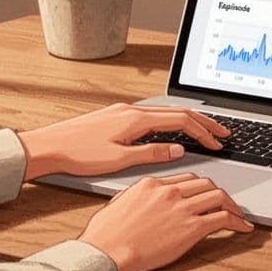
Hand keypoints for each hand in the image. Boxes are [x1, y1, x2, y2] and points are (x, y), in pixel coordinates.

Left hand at [17, 103, 230, 179]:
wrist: (47, 146)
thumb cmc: (78, 155)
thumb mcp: (119, 160)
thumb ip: (152, 154)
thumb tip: (177, 150)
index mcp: (136, 119)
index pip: (180, 121)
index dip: (203, 132)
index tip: (218, 143)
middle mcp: (132, 110)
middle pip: (177, 112)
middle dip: (203, 123)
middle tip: (223, 133)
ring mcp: (123, 111)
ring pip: (164, 112)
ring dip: (187, 121)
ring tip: (203, 131)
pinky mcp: (115, 116)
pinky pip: (151, 115)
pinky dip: (170, 121)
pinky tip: (171, 130)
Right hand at [78, 173, 254, 270]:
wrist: (107, 251)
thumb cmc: (106, 235)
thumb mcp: (116, 205)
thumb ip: (133, 197)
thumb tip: (137, 200)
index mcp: (152, 184)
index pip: (185, 179)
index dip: (200, 187)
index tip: (205, 195)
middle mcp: (170, 192)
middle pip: (205, 184)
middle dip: (218, 193)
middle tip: (225, 203)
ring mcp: (182, 208)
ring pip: (219, 196)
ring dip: (232, 206)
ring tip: (239, 215)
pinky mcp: (192, 228)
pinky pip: (223, 219)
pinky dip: (237, 222)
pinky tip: (243, 228)